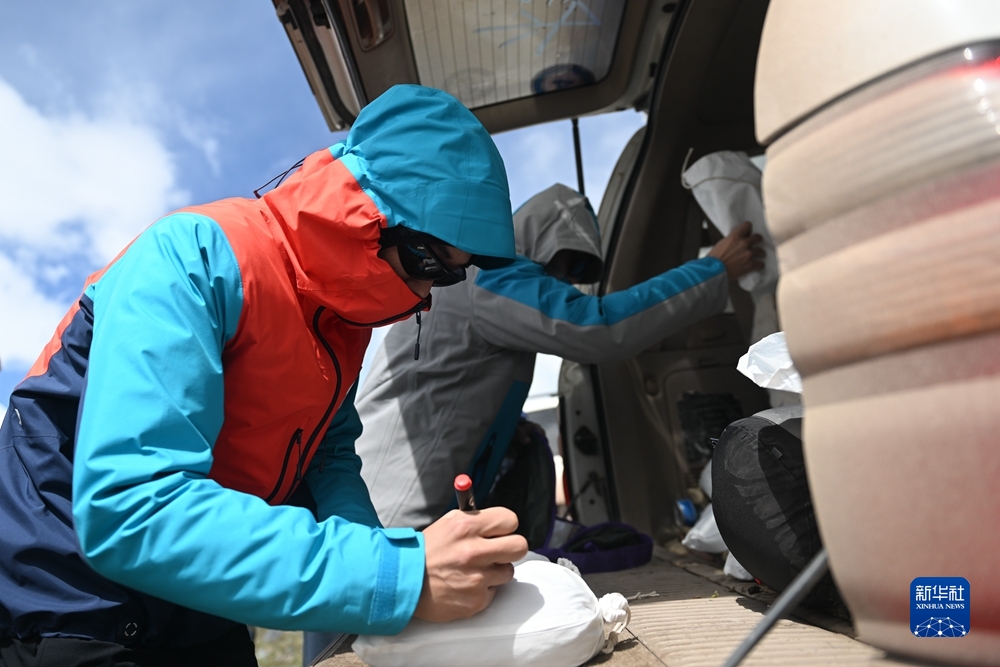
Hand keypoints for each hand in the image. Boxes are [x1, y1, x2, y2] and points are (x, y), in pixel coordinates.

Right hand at [414, 507, 527, 622]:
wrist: (403, 582)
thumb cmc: (427, 551)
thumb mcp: (447, 524)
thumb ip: (475, 519)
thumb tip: (498, 519)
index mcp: (467, 527)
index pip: (510, 520)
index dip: (506, 526)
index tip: (500, 532)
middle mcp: (474, 551)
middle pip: (519, 546)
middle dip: (511, 548)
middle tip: (499, 551)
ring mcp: (476, 578)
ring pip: (508, 571)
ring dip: (496, 571)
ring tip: (475, 570)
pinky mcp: (476, 600)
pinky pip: (494, 592)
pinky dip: (483, 590)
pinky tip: (466, 585)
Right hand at [707, 221, 764, 280]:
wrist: (714, 271)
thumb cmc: (715, 258)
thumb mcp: (722, 243)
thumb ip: (732, 240)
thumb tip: (737, 241)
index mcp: (735, 236)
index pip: (747, 225)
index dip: (748, 229)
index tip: (748, 233)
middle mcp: (744, 243)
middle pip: (758, 237)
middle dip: (757, 240)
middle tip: (755, 244)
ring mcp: (748, 254)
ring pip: (761, 251)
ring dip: (759, 253)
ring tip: (758, 256)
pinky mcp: (750, 265)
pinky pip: (761, 264)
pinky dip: (759, 265)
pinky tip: (757, 265)